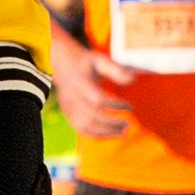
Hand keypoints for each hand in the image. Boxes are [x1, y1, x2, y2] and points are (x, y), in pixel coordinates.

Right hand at [47, 29, 142, 143]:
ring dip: (105, 132)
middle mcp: (73, 97)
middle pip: (92, 116)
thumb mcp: (100, 60)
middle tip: (128, 124)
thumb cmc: (84, 62)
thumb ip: (116, 70)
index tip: (130, 105)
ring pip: (85, 126)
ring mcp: (68, 107)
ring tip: (122, 132)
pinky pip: (81, 129)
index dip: (115, 105)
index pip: (98, 99)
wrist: (60, 64)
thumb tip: (133, 80)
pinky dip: (96, 135)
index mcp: (81, 82)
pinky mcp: (68, 114)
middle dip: (112, 123)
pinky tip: (110, 134)